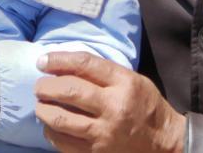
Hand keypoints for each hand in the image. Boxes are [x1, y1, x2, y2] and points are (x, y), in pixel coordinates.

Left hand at [34, 51, 185, 152]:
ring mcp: (104, 134)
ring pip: (61, 119)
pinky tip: (50, 126)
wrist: (163, 143)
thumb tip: (63, 65)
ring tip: (41, 105)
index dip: (58, 59)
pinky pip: (63, 143)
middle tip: (39, 86)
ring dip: (43, 109)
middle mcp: (113, 108)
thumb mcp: (131, 80)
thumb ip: (102, 72)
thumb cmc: (145, 105)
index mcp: (124, 84)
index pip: (84, 64)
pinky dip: (51, 132)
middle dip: (46, 86)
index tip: (43, 61)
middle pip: (69, 91)